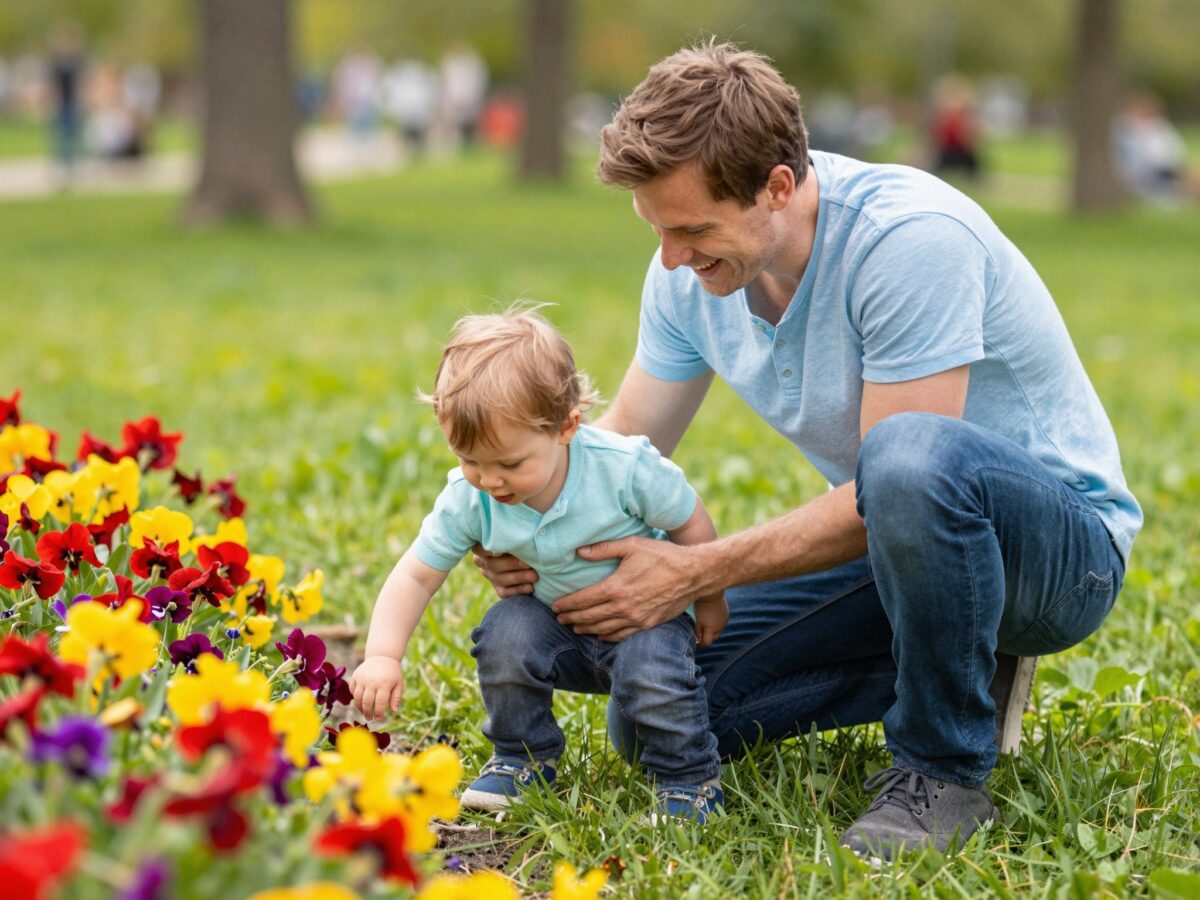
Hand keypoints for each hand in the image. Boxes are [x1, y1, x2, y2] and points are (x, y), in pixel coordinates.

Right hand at [349, 655, 403, 721]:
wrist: (382, 656)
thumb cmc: (392, 673)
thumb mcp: (399, 684)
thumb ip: (396, 697)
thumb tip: (394, 711)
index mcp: (384, 684)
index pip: (380, 703)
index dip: (379, 713)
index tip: (379, 719)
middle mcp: (371, 681)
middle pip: (366, 702)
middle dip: (367, 713)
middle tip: (369, 718)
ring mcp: (362, 678)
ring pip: (357, 698)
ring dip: (360, 707)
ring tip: (364, 712)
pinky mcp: (355, 676)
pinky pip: (352, 690)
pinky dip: (355, 697)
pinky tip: (360, 701)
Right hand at [471, 544, 536, 597]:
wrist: (531, 559)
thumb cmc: (521, 541)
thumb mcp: (514, 538)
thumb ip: (512, 539)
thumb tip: (519, 536)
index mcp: (483, 547)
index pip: (479, 549)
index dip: (488, 551)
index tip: (500, 552)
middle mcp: (484, 562)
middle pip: (493, 565)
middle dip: (512, 565)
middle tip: (528, 564)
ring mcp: (491, 576)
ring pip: (500, 579)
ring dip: (519, 577)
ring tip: (534, 576)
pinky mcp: (499, 589)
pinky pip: (505, 592)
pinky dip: (518, 590)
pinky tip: (530, 587)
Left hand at [552, 537, 702, 641]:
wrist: (694, 574)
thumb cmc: (663, 556)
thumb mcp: (632, 545)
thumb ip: (604, 548)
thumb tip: (580, 551)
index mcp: (616, 587)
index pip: (583, 600)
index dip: (566, 604)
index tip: (555, 606)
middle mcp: (623, 607)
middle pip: (589, 617)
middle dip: (571, 618)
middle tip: (559, 618)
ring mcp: (636, 619)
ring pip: (602, 629)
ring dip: (585, 629)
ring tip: (574, 626)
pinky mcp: (647, 625)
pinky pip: (621, 635)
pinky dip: (606, 637)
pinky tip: (599, 634)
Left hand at [693, 593, 727, 646]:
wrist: (712, 593)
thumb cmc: (702, 607)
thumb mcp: (698, 621)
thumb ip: (698, 632)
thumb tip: (698, 640)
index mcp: (712, 630)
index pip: (707, 642)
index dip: (701, 643)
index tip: (696, 642)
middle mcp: (720, 627)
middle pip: (714, 638)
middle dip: (707, 637)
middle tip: (700, 634)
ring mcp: (725, 621)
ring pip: (719, 630)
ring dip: (713, 630)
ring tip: (706, 625)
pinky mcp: (727, 615)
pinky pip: (722, 623)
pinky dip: (717, 624)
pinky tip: (712, 618)